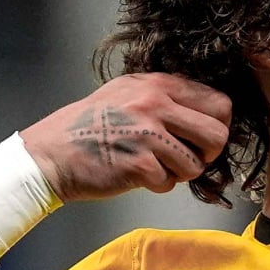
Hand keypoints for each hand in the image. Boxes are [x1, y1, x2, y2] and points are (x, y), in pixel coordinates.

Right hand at [20, 74, 233, 201]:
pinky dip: (157, 185)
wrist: (50, 154)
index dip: (218, 126)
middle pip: (217, 135)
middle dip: (208, 154)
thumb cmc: (91, 127)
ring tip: (155, 165)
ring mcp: (147, 134)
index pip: (219, 103)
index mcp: (157, 84)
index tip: (201, 138)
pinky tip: (136, 175)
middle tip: (187, 158)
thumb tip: (211, 115)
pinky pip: (169, 183)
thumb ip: (166, 98)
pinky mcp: (139, 164)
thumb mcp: (128, 94)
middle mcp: (154, 104)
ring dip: (180, 173)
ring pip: (196, 164)